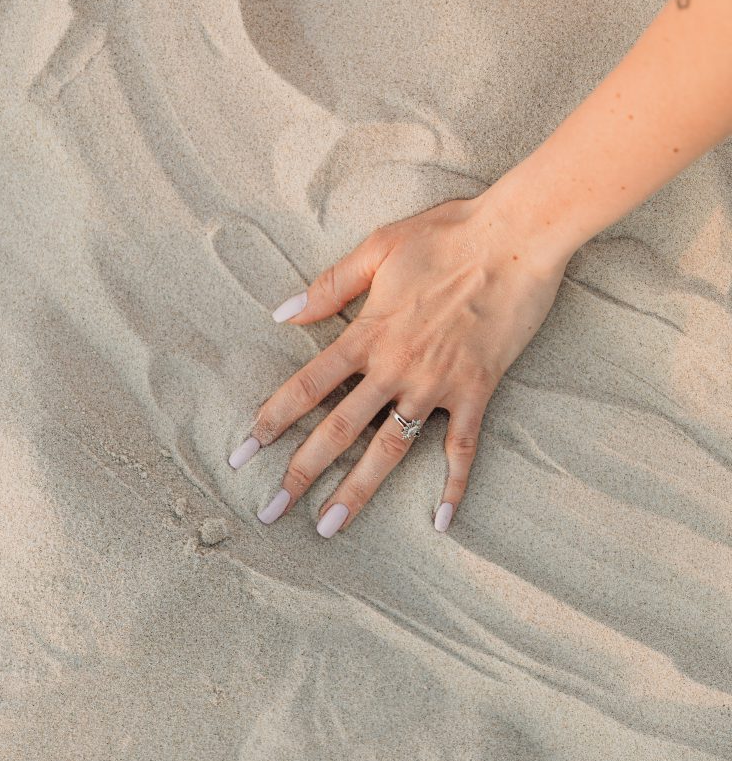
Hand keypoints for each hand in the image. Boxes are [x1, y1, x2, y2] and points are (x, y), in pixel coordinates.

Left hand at [228, 190, 572, 535]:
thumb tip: (281, 312)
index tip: (243, 452)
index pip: (308, 386)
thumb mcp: (379, 248)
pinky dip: (454, 485)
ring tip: (328, 526)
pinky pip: (463, 448)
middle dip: (300, 472)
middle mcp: (395, 367)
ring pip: (389, 449)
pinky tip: (442, 522)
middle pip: (338, 429)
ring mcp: (436, 384)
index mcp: (368, 333)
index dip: (271, 420)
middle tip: (270, 511)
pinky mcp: (477, 391)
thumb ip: (329, 285)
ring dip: (357, 491)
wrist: (517, 237)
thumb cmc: (448, 234)